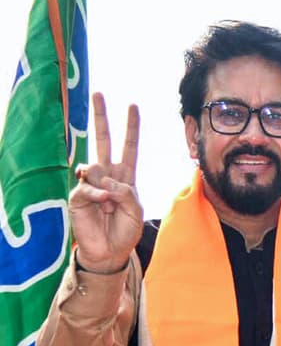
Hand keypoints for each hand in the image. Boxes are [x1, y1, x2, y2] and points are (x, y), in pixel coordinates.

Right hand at [70, 93, 141, 272]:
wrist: (110, 251)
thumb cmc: (125, 230)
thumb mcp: (136, 209)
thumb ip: (127, 192)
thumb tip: (107, 180)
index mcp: (125, 176)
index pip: (129, 147)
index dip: (131, 128)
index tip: (133, 106)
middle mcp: (107, 175)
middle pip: (104, 141)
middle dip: (101, 118)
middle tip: (99, 94)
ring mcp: (91, 184)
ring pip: (95, 166)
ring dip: (107, 186)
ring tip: (111, 205)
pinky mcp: (78, 196)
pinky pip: (88, 186)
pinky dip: (98, 194)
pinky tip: (103, 203)